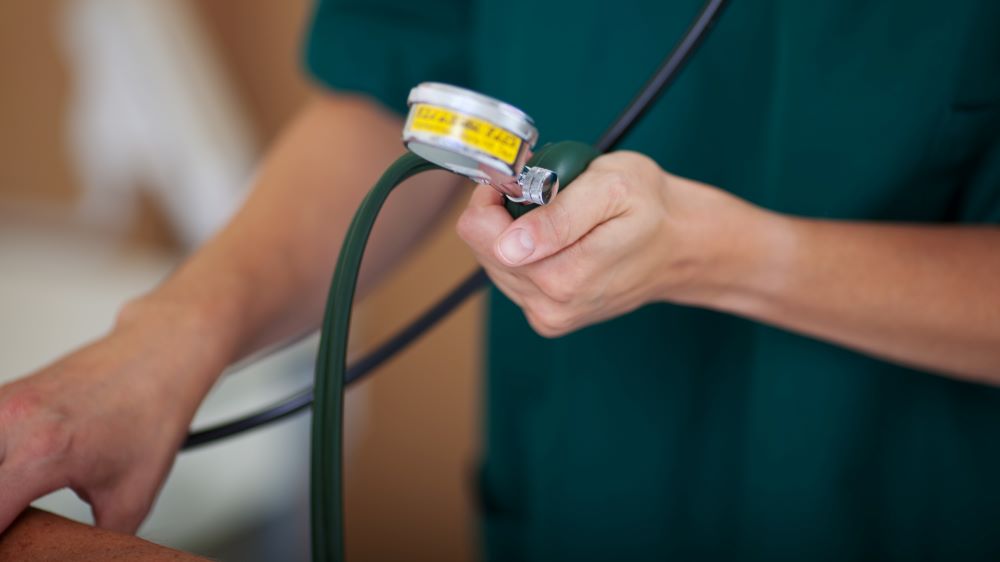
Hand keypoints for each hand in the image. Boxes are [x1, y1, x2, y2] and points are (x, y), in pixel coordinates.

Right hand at [0, 300, 231, 534]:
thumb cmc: (151, 413)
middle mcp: (12, 422)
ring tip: (15, 498)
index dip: (2, 543)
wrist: (160, 356)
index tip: (14, 548)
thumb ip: (99, 540)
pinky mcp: (2, 394)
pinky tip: (13, 475)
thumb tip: (77, 556)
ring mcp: (2, 403)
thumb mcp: (133, 494)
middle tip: (17, 524)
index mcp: (42, 452)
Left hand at [456, 150, 767, 336]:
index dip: (492, 196)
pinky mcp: (549, 318)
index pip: (479, 232)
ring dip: (515, 233)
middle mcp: (551, 305)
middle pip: (483, 247)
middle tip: (550, 195)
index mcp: (562, 276)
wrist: (681, 247)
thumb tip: (509, 246)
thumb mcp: (611, 189)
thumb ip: (558, 215)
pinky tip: (559, 241)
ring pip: (494, 262)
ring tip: (560, 218)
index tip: (521, 179)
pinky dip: (525, 252)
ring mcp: (549, 315)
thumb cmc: (651, 208)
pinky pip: (511, 277)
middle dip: (507, 213)